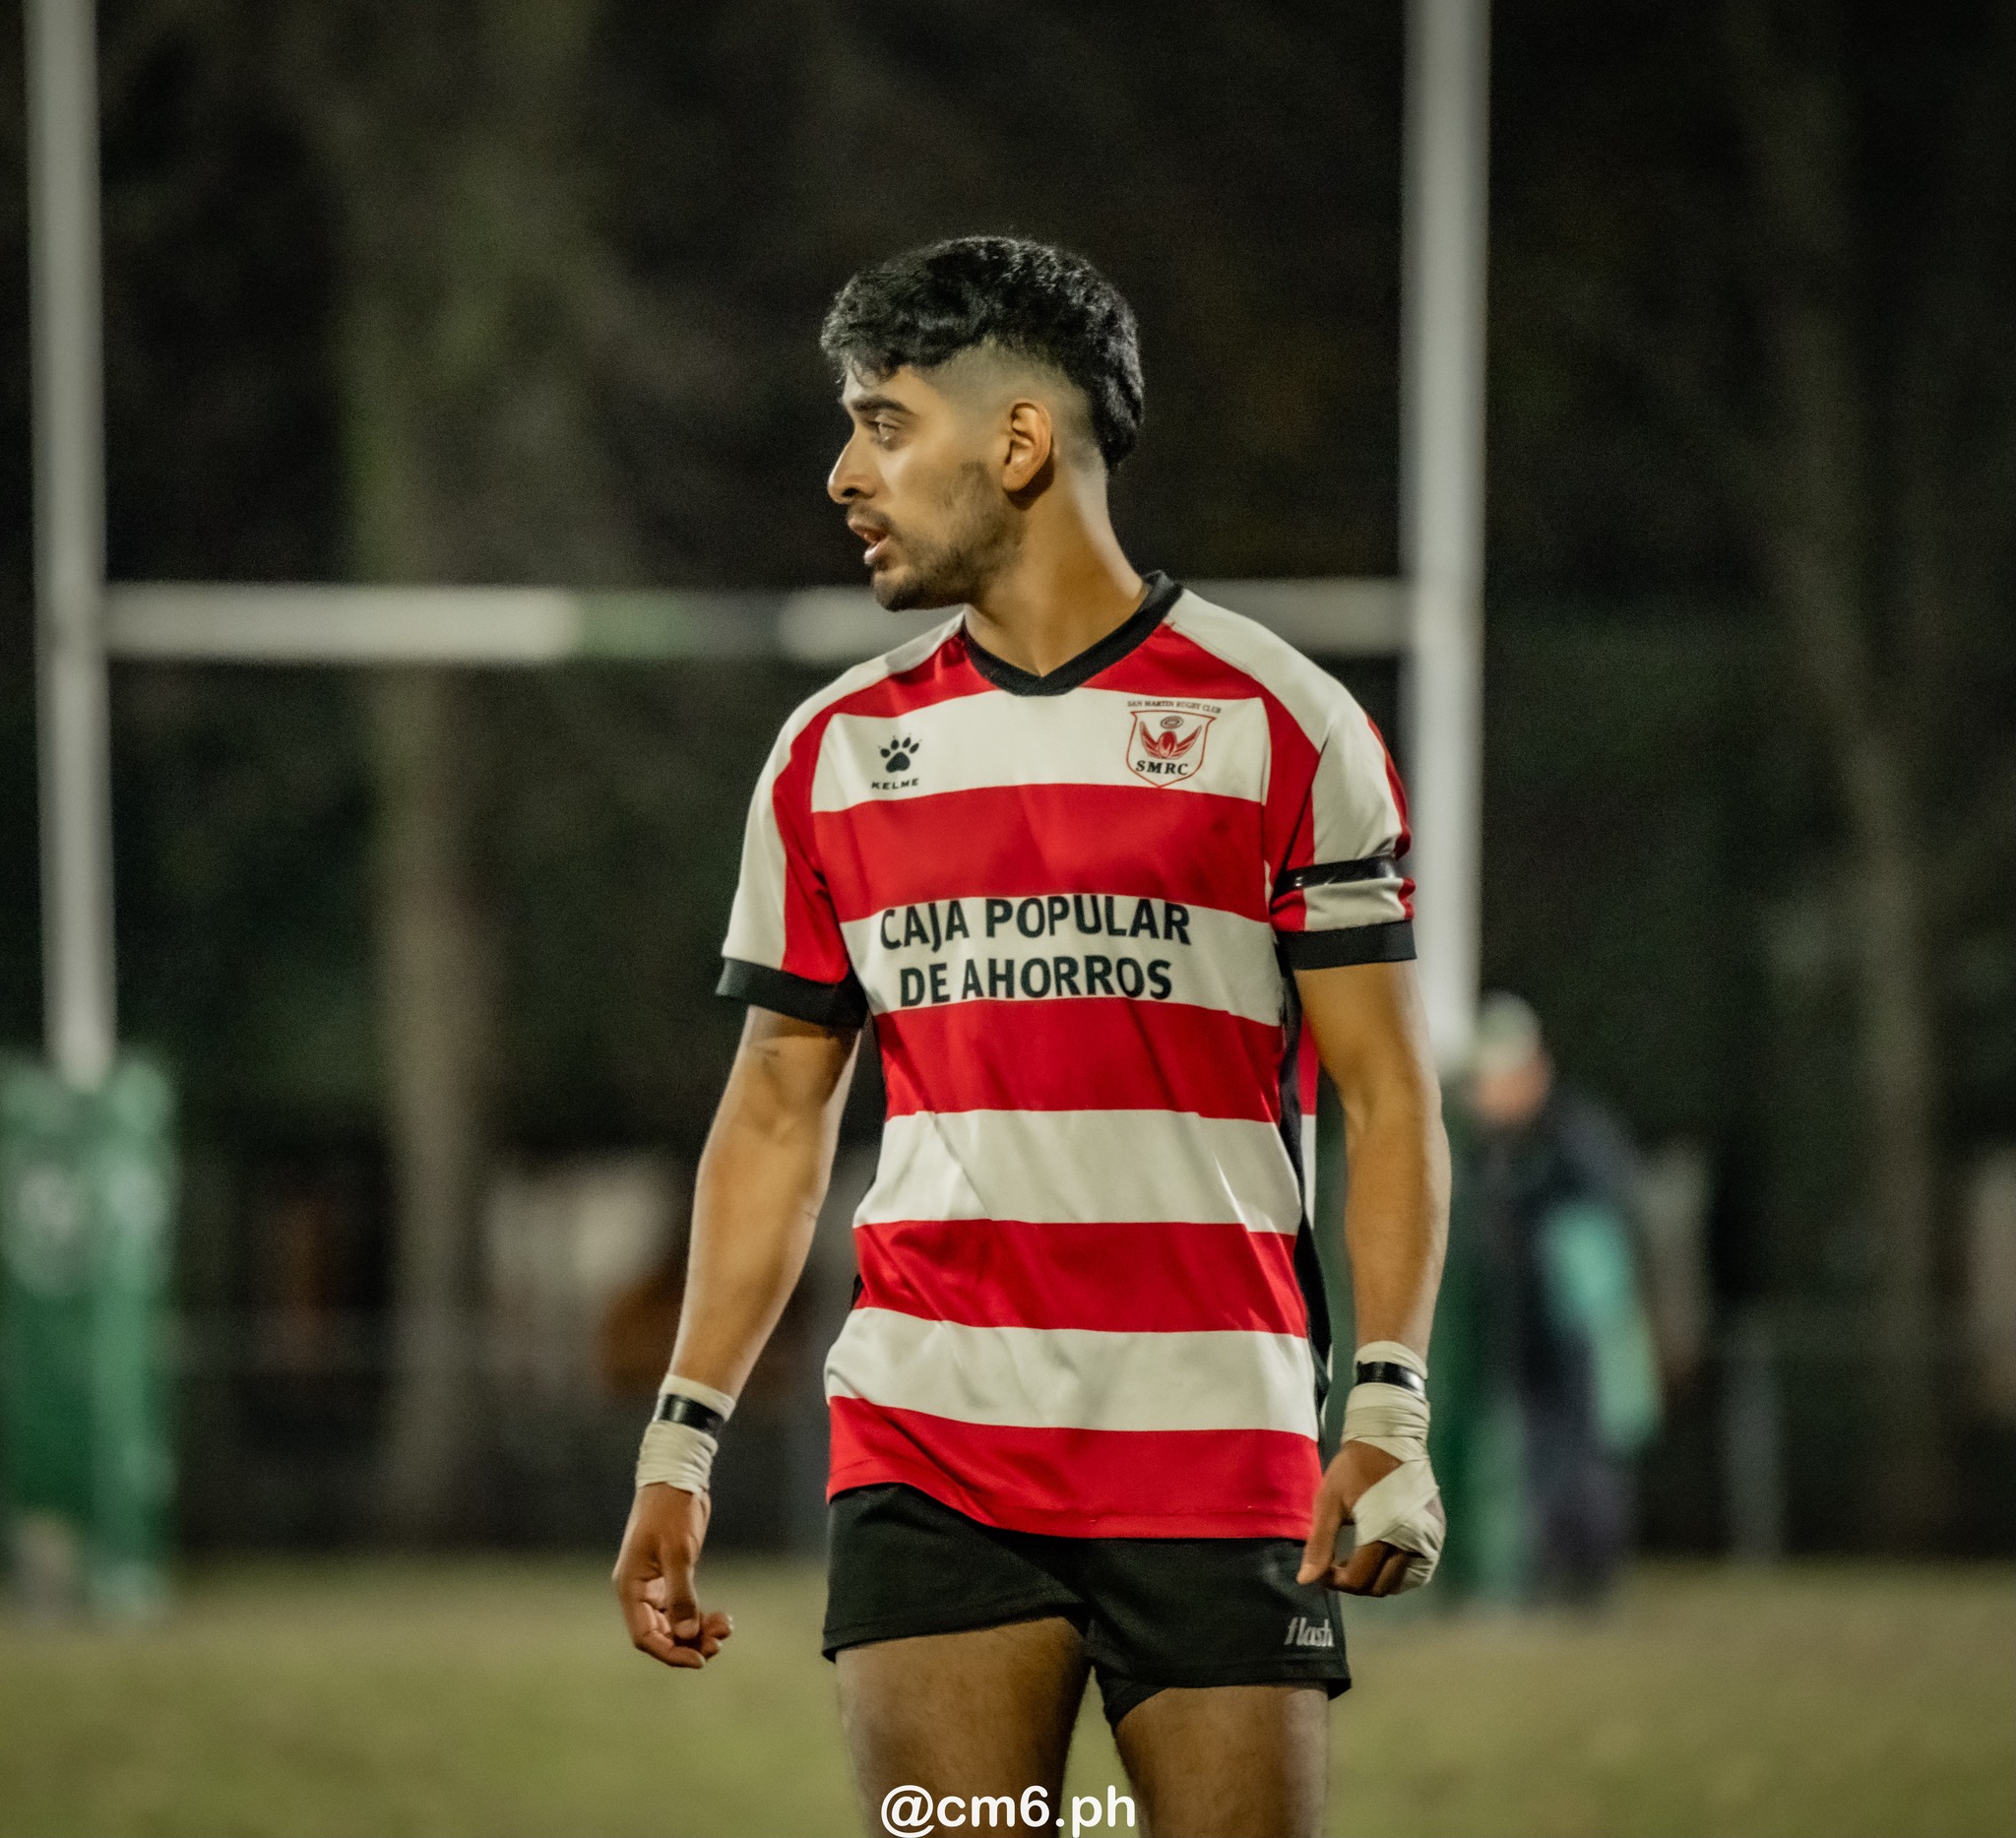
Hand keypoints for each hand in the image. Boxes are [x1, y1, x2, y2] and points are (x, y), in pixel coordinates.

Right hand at [612, 1483, 733, 1667]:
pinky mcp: (671, 1578)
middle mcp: (640, 1591)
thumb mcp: (678, 1552)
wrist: (676, 1478)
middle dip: (689, 1642)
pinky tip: (721, 1617)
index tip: (699, 1659)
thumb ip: (681, 1594)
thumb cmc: (671, 1511)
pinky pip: (683, 1609)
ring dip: (698, 1631)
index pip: (645, 1636)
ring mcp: (655, 1586)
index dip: (670, 1652)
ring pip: (674, 1624)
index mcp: (630, 1588)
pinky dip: (700, 1616)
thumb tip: (688, 1635)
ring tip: (725, 1628)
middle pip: (661, 1634)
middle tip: (719, 1643)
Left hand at [1298, 1440, 1439, 1595]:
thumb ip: (1319, 1543)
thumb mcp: (1329, 1501)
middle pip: (1380, 1586)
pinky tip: (1381, 1559)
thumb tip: (1306, 1580)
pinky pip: (1418, 1571)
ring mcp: (1430, 1540)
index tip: (1322, 1569)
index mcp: (1385, 1533)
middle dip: (1355, 1582)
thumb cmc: (1354, 1469)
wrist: (1389, 1440)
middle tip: (1338, 1565)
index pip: (1359, 1578)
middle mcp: (1413, 1542)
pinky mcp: (1437, 1535)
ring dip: (1376, 1580)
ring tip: (1358, 1561)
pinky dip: (1398, 1574)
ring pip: (1400, 1583)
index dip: (1335, 1581)